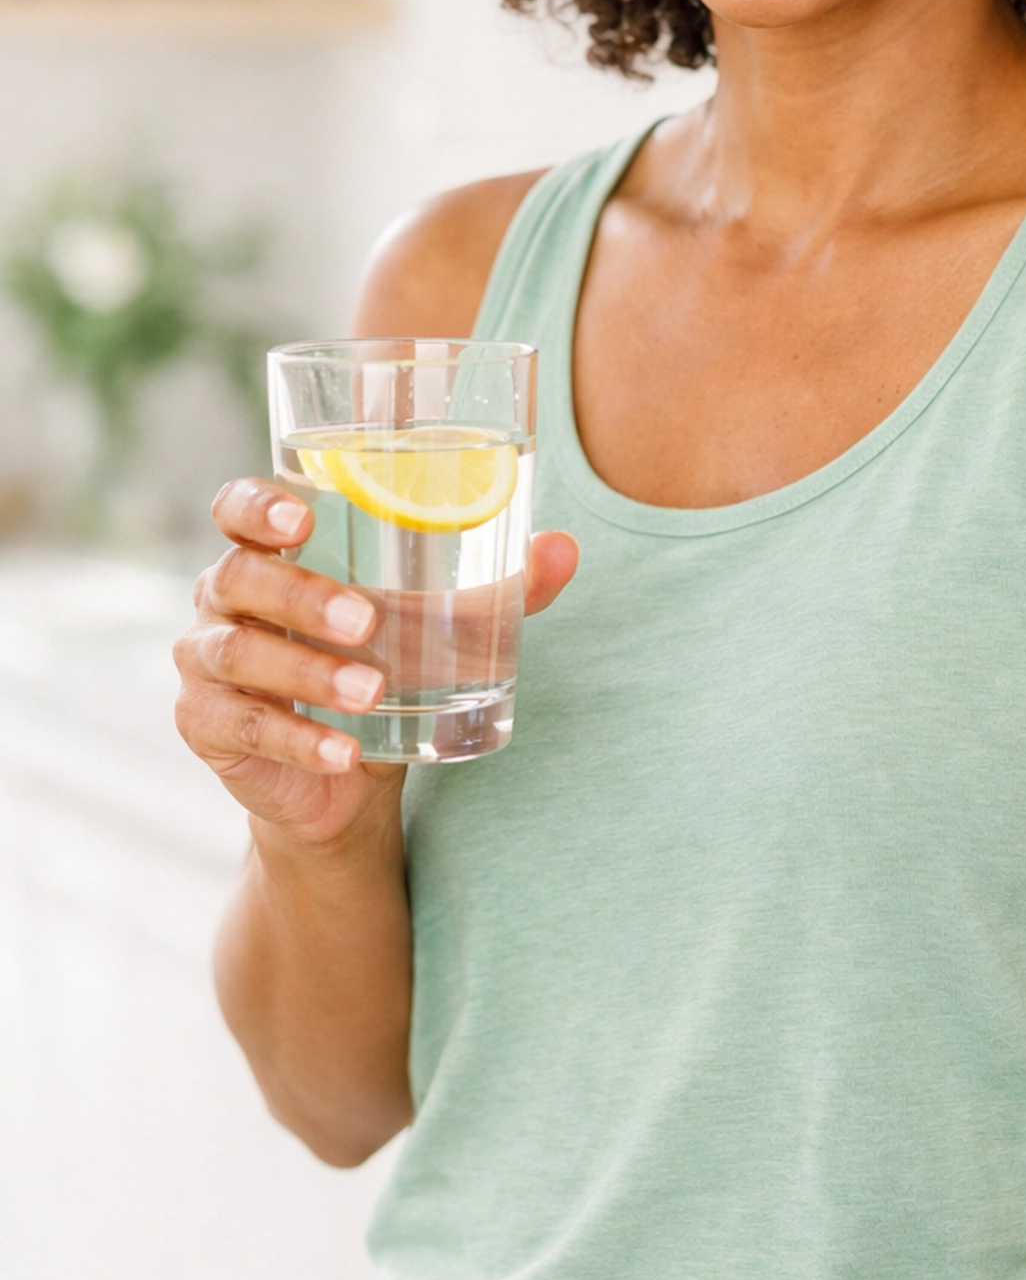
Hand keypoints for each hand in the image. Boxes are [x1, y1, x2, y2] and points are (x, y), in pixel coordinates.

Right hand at [174, 477, 578, 850]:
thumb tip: (564, 548)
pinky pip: (244, 727)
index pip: (237, 507)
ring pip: (239, 654)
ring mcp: (206, 663)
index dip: (256, 505)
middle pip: (240, 578)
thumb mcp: (442, 626)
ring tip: (372, 692)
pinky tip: (344, 753)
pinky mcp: (208, 726)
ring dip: (308, 674)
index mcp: (271, 551)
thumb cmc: (387, 665)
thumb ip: (501, 589)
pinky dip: (298, 741)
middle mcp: (225, 597)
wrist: (347, 774)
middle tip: (367, 621)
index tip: (301, 519)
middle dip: (302, 596)